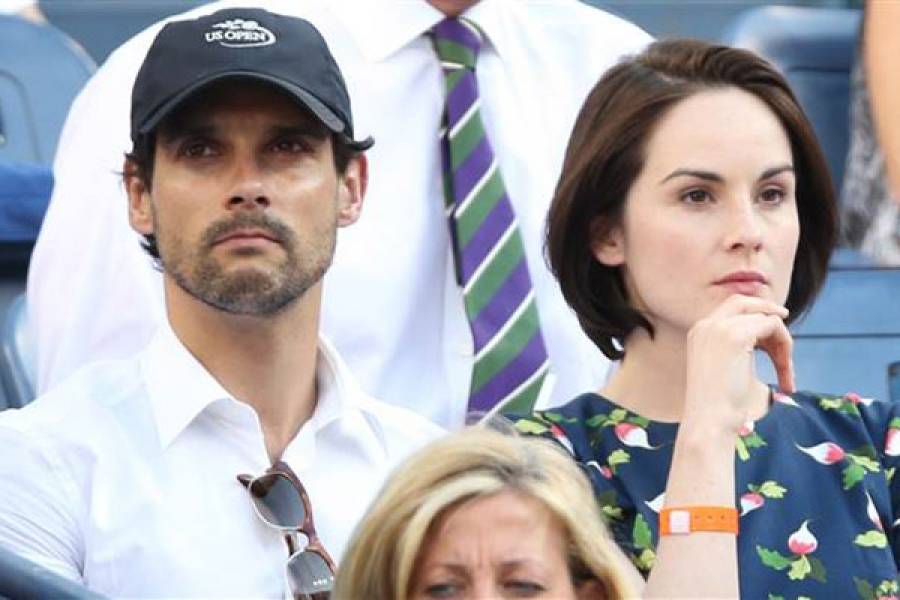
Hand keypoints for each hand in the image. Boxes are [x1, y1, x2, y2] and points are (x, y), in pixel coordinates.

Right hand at [682, 294, 792, 434]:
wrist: (709, 423)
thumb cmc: (722, 408)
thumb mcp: (732, 371)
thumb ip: (745, 352)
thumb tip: (773, 346)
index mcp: (700, 332)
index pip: (733, 308)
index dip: (757, 319)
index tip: (773, 345)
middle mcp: (705, 325)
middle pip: (745, 302)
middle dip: (770, 316)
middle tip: (786, 341)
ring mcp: (718, 328)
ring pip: (764, 315)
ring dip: (782, 342)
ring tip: (786, 372)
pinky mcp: (735, 336)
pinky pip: (772, 325)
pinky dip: (785, 345)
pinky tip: (785, 371)